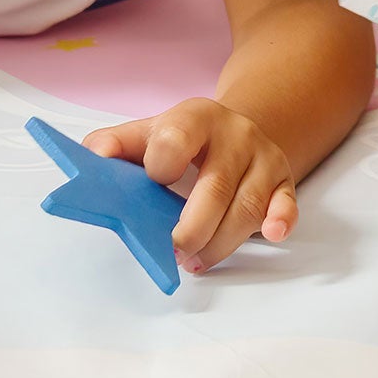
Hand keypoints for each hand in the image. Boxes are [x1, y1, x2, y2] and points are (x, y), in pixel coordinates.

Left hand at [86, 98, 295, 273]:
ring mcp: (263, 158)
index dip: (163, 163)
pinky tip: (271, 234)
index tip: (154, 182)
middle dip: (193, 228)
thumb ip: (114, 145)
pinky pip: (287, 204)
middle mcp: (235, 134)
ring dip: (219, 243)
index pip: (179, 136)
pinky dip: (281, 221)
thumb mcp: (147, 134)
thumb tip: (90, 159)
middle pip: (216, 187)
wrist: (234, 130)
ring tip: (194, 260)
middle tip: (173, 251)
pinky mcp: (282, 182)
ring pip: (246, 208)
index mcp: (195, 117)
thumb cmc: (181, 142)